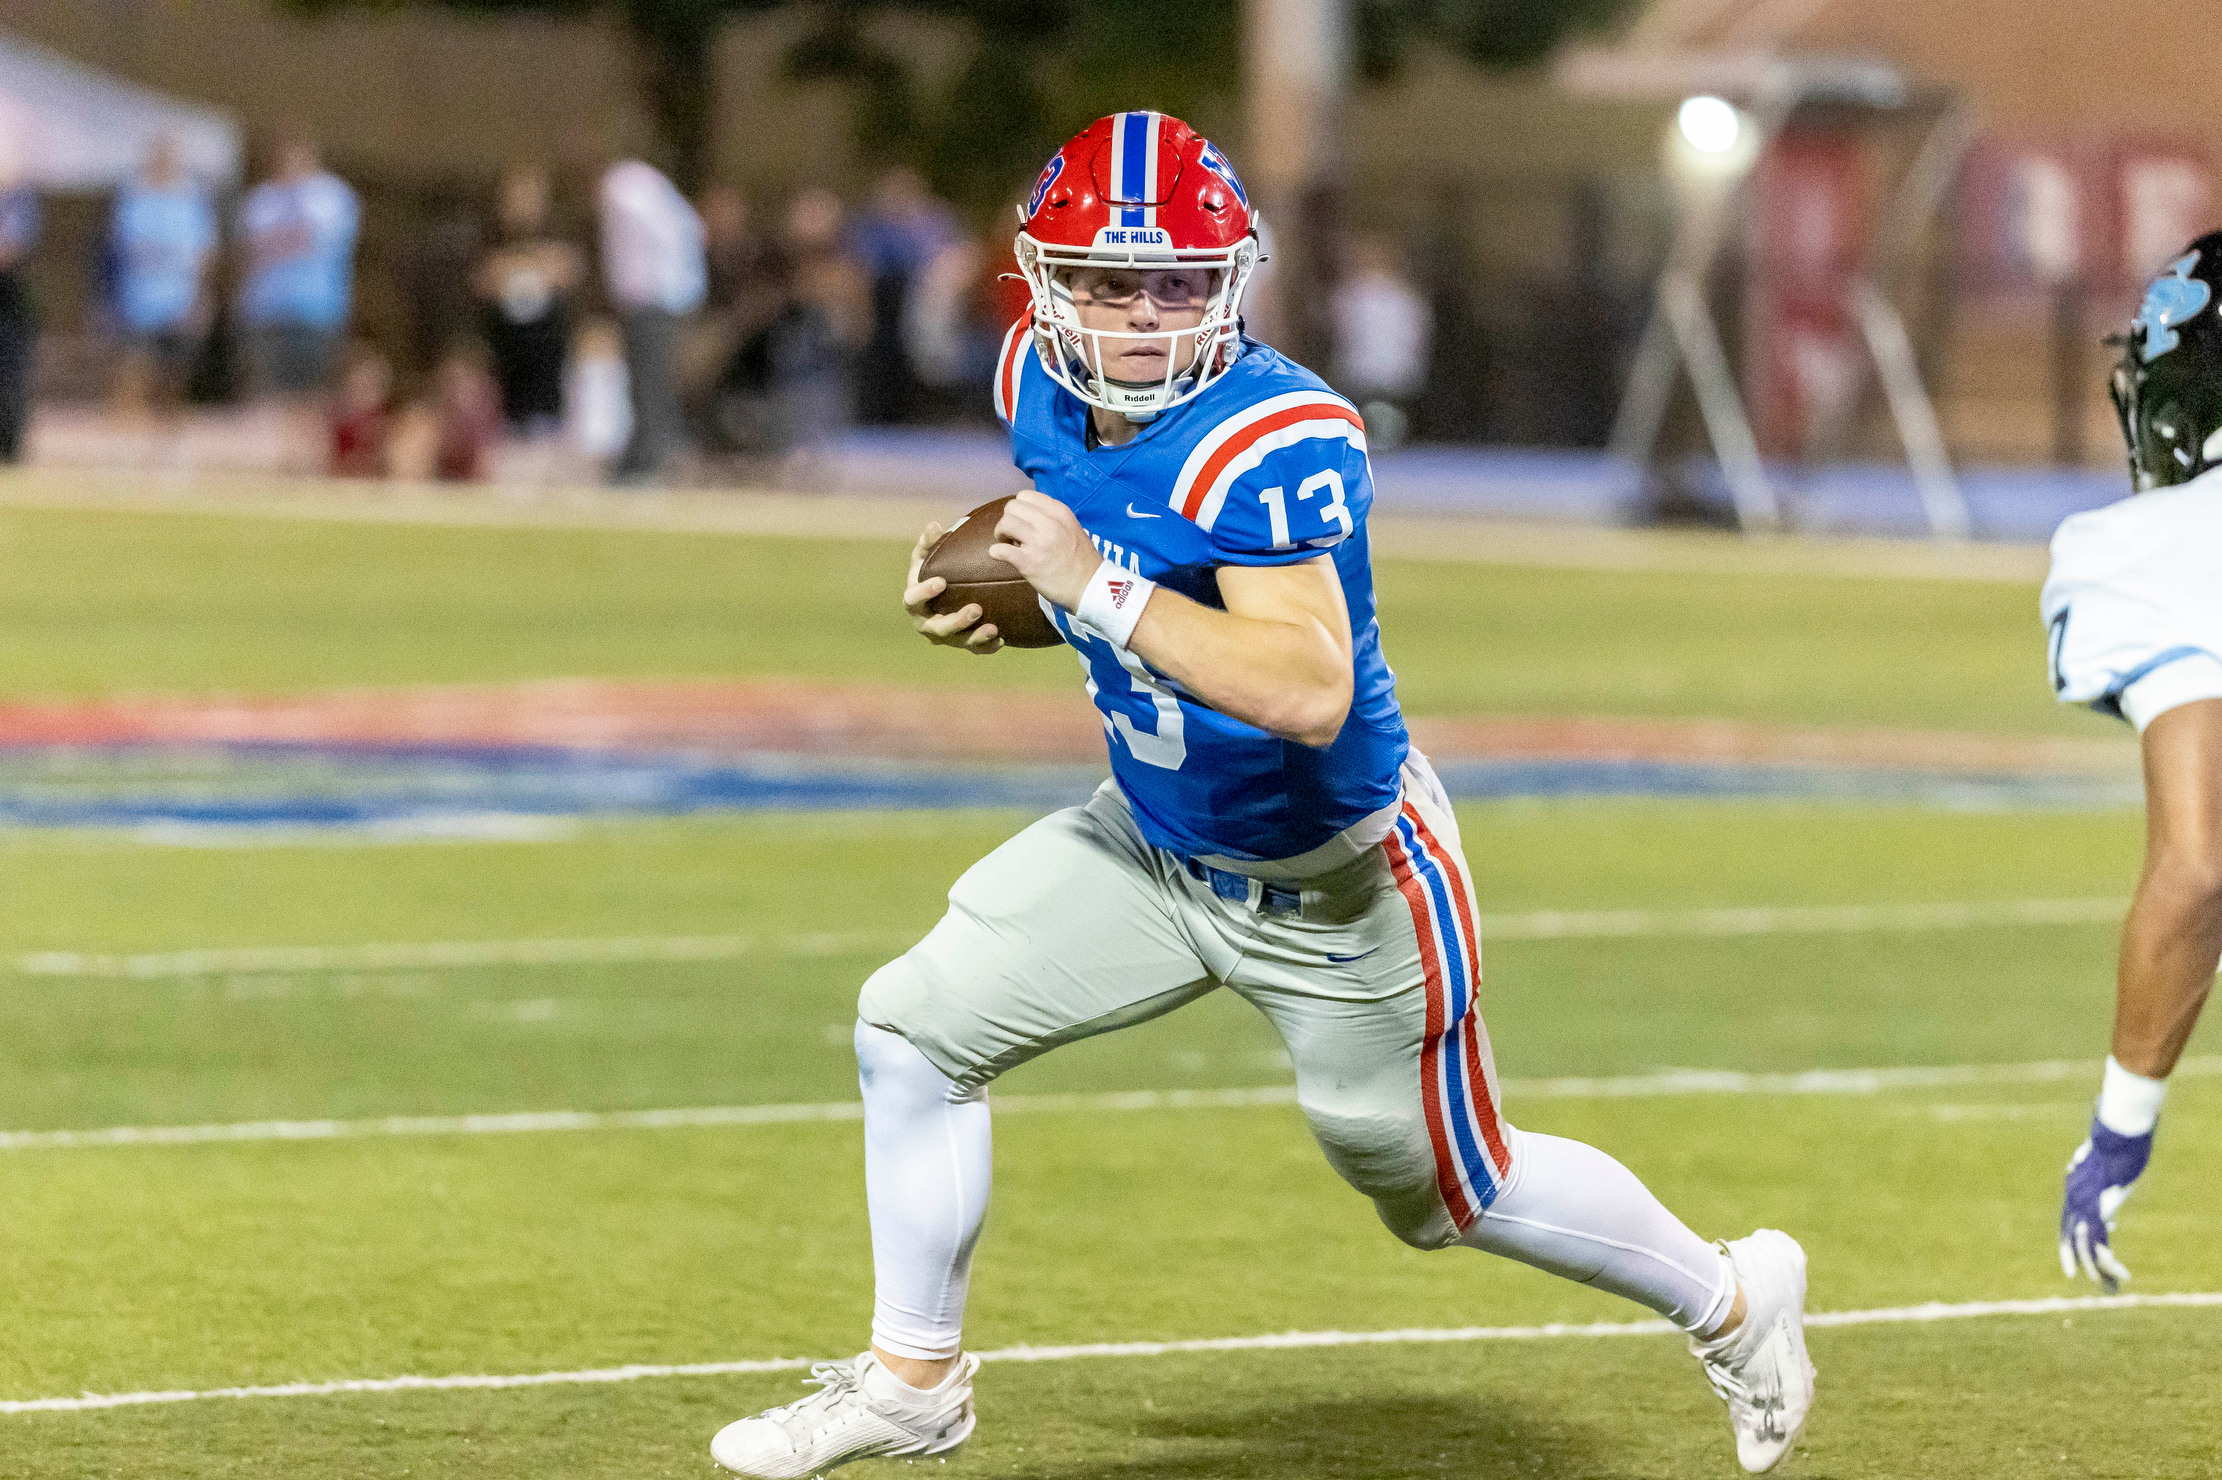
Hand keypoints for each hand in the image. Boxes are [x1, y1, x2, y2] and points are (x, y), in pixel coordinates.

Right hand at [902, 523, 1002, 655]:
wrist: (947, 593)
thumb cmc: (935, 570)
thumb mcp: (928, 555)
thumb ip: (929, 542)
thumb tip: (934, 525)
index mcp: (914, 600)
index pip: (912, 599)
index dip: (924, 592)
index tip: (941, 581)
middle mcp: (926, 623)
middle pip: (937, 628)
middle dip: (956, 621)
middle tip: (976, 609)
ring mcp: (945, 636)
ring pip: (958, 642)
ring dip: (975, 637)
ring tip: (993, 627)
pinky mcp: (962, 643)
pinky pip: (975, 650)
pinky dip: (987, 646)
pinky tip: (1001, 639)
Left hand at [989, 490, 1101, 612]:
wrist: (1090, 587)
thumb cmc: (1082, 560)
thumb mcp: (1073, 528)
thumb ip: (1053, 519)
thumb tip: (1028, 518)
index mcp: (1060, 512)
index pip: (1026, 495)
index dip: (1020, 508)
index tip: (1023, 521)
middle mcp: (1048, 523)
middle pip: (1012, 507)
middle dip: (1008, 519)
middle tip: (1013, 534)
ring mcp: (1038, 542)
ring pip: (1004, 524)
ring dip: (1000, 534)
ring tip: (1008, 544)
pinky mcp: (1028, 562)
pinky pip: (1000, 549)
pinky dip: (996, 552)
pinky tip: (1001, 556)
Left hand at [2059, 1119, 2151, 1291]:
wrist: (2114, 1138)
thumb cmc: (2109, 1146)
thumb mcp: (2094, 1161)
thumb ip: (2082, 1166)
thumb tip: (2073, 1165)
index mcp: (2074, 1192)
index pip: (2067, 1223)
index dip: (2070, 1242)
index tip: (2074, 1260)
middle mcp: (2074, 1200)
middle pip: (2070, 1236)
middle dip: (2074, 1259)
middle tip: (2079, 1278)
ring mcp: (2084, 1205)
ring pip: (2084, 1245)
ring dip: (2098, 1268)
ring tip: (2113, 1286)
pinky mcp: (2098, 1209)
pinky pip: (2099, 1242)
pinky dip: (2108, 1260)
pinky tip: (2121, 1273)